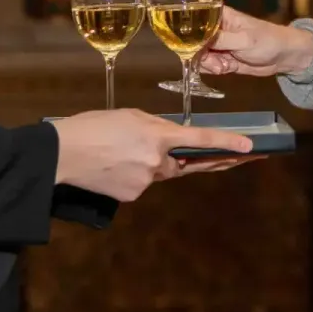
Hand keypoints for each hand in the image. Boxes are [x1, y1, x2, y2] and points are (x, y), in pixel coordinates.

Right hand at [49, 109, 254, 201]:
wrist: (62, 154)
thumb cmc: (93, 126)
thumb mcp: (130, 115)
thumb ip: (155, 126)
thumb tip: (169, 137)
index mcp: (158, 136)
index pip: (200, 140)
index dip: (227, 143)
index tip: (251, 148)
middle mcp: (157, 162)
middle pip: (185, 162)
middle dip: (204, 159)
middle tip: (239, 156)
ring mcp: (146, 182)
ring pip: (160, 172)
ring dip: (151, 162)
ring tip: (120, 149)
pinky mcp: (133, 196)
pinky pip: (143, 182)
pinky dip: (134, 173)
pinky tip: (113, 164)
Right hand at [199, 6, 312, 77]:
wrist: (283, 56)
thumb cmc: (267, 40)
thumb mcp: (244, 39)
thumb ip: (220, 39)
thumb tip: (196, 38)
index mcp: (218, 15)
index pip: (193, 21)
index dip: (188, 35)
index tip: (193, 48)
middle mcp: (213, 28)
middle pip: (193, 41)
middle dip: (201, 56)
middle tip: (217, 64)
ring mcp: (216, 44)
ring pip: (199, 55)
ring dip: (209, 64)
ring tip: (225, 66)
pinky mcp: (220, 58)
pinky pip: (208, 65)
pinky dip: (215, 69)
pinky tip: (227, 69)